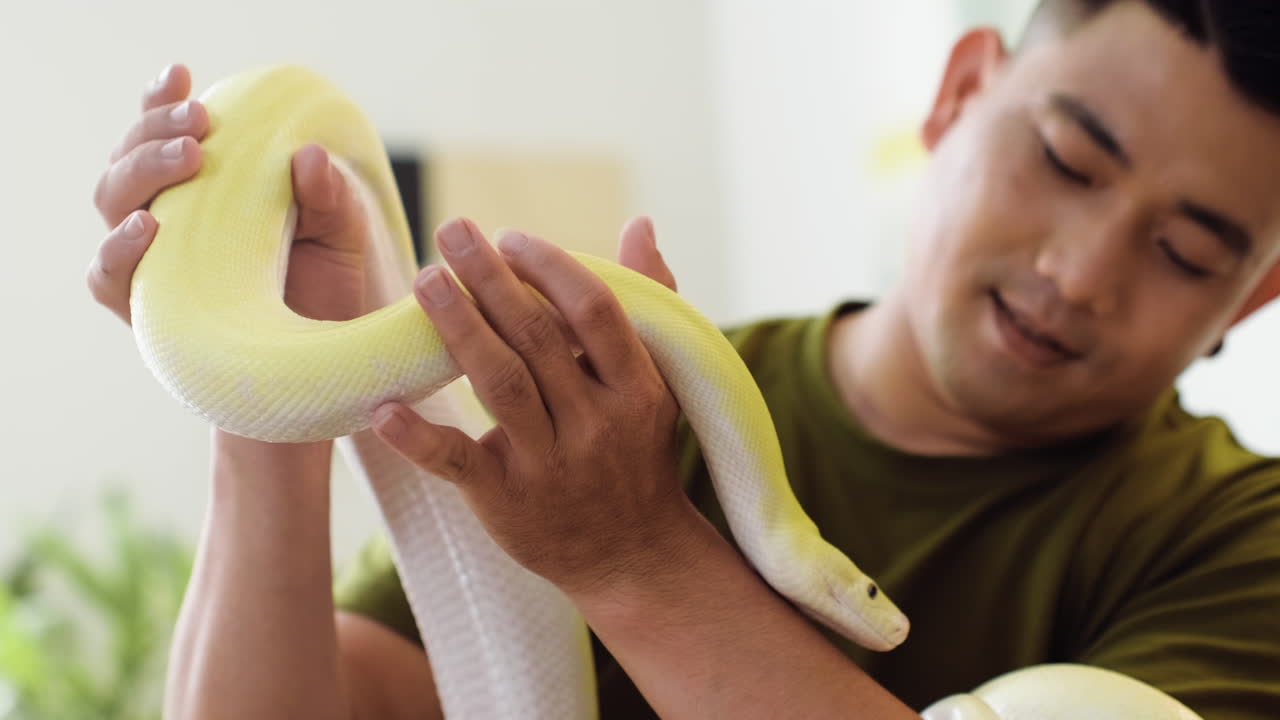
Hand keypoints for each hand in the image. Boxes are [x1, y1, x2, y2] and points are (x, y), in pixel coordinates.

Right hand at [88, 63, 370, 324]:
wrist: (325, 358)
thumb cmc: (327, 286)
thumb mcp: (339, 231)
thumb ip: (328, 194)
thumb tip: (308, 155)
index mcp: (202, 188)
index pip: (163, 135)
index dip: (160, 102)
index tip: (182, 76)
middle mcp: (168, 219)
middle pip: (129, 160)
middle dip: (156, 131)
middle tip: (201, 121)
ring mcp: (153, 264)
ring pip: (113, 204)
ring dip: (141, 172)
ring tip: (186, 159)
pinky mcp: (149, 313)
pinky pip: (108, 278)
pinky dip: (118, 250)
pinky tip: (149, 228)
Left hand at [371, 216, 695, 595]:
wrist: (632, 557)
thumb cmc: (638, 451)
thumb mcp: (661, 382)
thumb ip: (650, 302)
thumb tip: (638, 224)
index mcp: (638, 387)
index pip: (594, 311)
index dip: (550, 268)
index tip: (510, 237)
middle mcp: (597, 423)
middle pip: (539, 338)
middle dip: (492, 280)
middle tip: (452, 230)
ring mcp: (552, 465)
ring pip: (502, 386)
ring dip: (459, 329)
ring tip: (424, 278)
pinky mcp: (507, 502)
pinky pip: (459, 464)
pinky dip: (419, 437)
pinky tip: (383, 407)